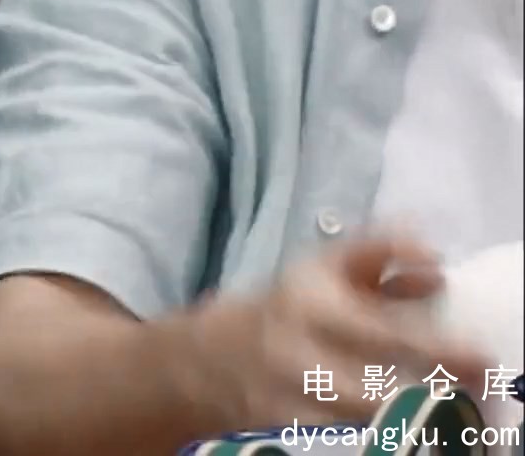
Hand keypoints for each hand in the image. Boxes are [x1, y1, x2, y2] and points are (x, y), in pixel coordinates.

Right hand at [184, 235, 494, 429]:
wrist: (209, 357)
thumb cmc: (289, 308)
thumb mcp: (324, 267)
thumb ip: (379, 254)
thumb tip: (436, 261)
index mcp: (307, 302)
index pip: (381, 331)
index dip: (437, 349)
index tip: (482, 357)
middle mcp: (292, 351)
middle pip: (372, 391)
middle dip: (427, 397)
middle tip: (473, 393)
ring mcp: (282, 398)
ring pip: (355, 423)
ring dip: (405, 422)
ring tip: (446, 418)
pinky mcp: (277, 431)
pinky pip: (337, 442)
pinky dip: (373, 439)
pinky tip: (403, 433)